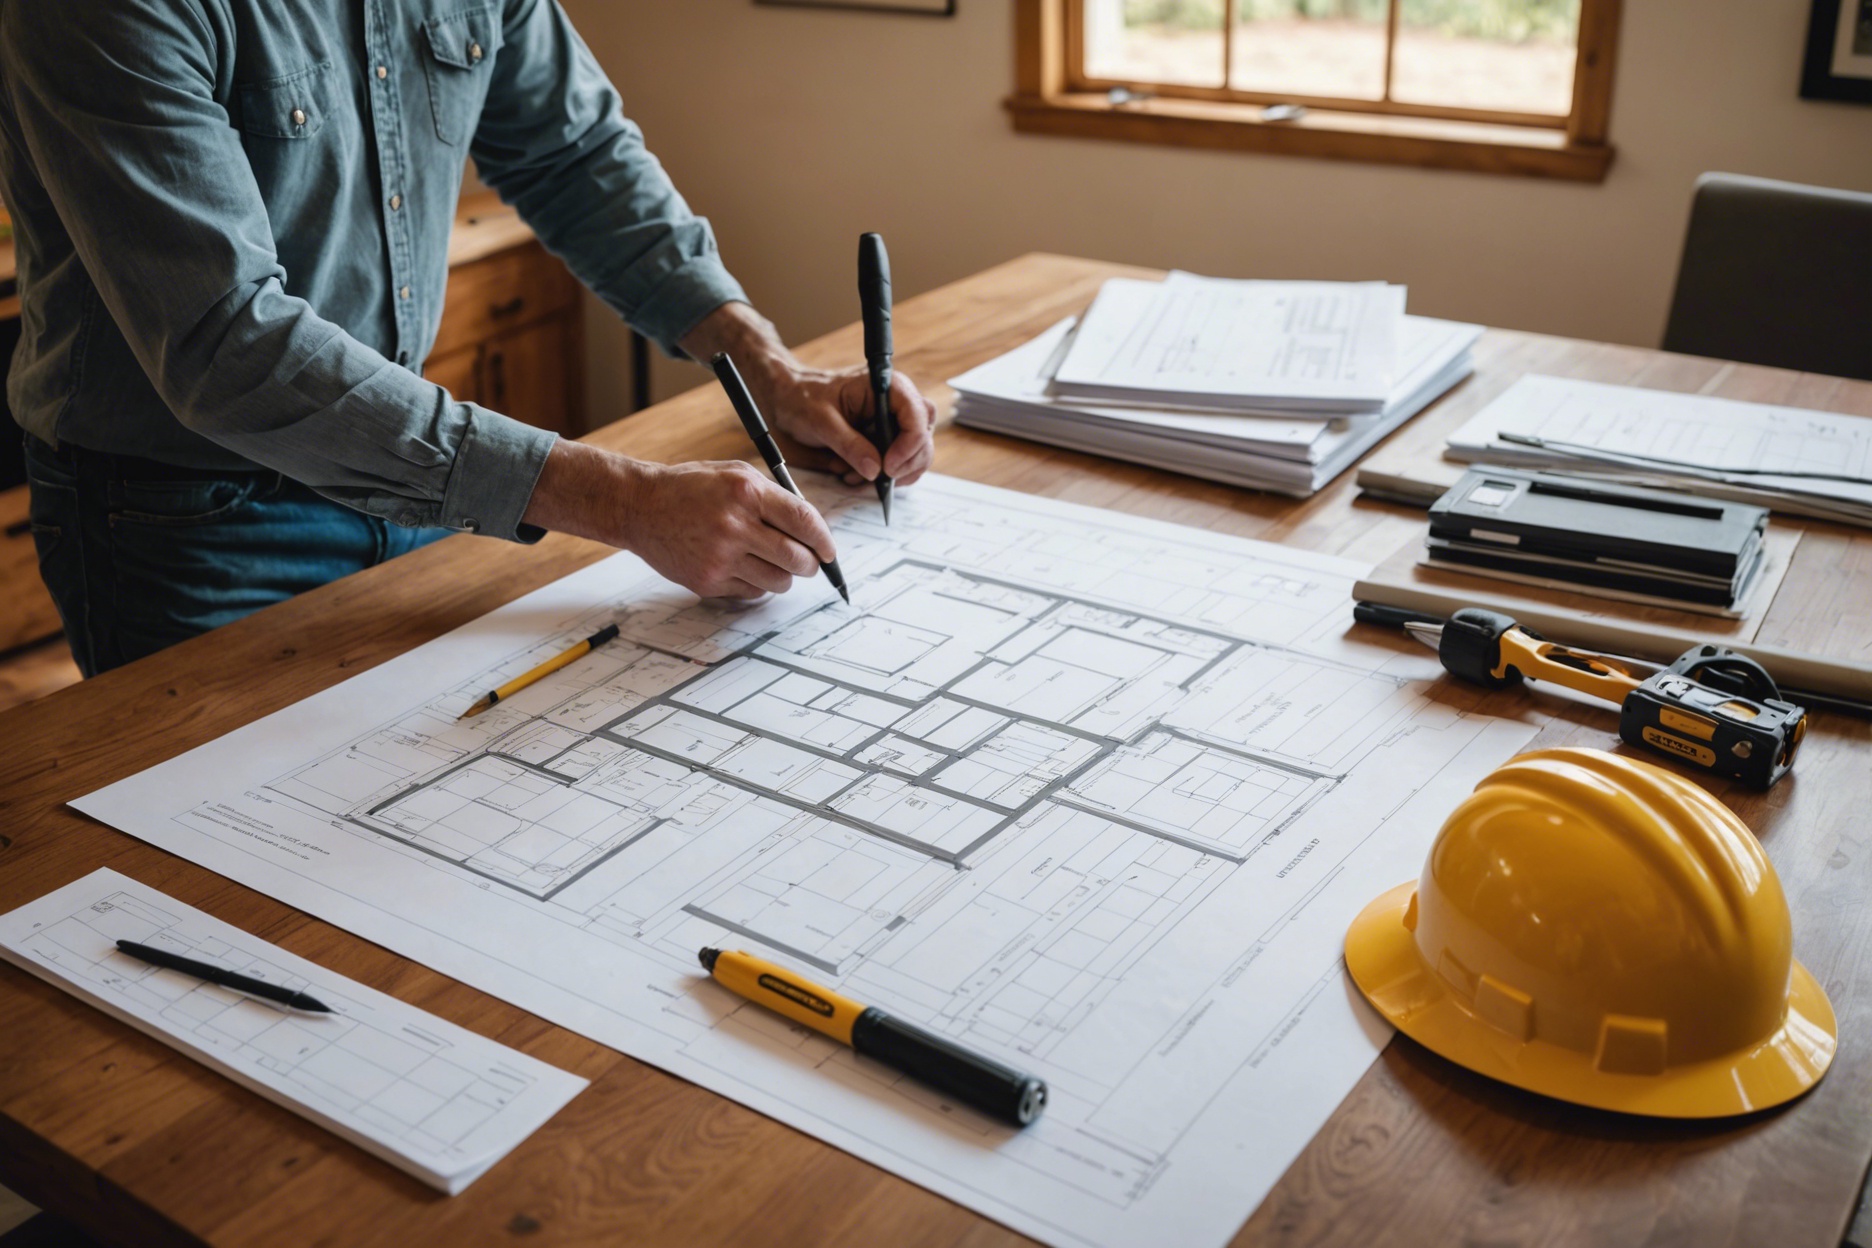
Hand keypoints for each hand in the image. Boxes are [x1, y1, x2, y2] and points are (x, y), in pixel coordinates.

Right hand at [521, 441, 835, 599]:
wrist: (639, 506)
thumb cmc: (689, 488)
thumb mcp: (734, 474)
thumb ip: (773, 496)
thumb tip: (810, 526)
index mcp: (746, 492)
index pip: (804, 521)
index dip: (824, 540)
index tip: (829, 551)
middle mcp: (735, 525)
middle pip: (797, 558)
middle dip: (810, 564)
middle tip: (808, 563)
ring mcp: (720, 557)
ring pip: (778, 581)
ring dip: (784, 577)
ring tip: (771, 563)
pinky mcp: (708, 581)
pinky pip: (752, 592)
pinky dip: (757, 585)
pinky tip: (743, 568)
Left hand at [681, 302, 935, 487]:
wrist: (785, 401)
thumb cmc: (801, 399)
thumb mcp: (820, 420)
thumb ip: (849, 444)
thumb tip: (876, 470)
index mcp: (886, 387)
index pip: (918, 415)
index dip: (910, 445)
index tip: (889, 467)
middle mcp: (896, 404)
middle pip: (924, 438)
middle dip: (906, 464)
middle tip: (880, 479)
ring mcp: (891, 425)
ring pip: (915, 455)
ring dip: (893, 474)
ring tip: (858, 478)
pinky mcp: (882, 442)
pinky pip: (895, 466)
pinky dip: (880, 478)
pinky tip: (854, 477)